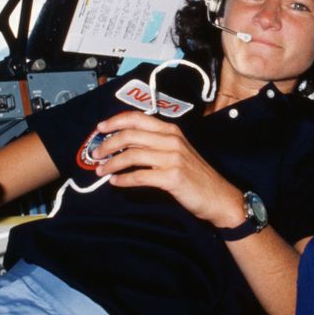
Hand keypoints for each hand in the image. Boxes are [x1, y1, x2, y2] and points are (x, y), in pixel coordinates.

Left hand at [93, 111, 244, 227]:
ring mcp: (172, 158)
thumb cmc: (195, 175)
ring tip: (101, 171)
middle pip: (130, 135)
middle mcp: (171, 140)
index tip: (100, 129)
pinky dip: (123, 179)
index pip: (138, 118)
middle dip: (107, 144)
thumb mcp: (178, 151)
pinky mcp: (172, 177)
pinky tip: (116, 182)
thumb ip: (156, 143)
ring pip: (132, 155)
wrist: (218, 196)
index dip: (115, 121)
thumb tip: (125, 143)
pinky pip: (140, 176)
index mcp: (171, 131)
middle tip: (95, 154)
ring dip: (112, 163)